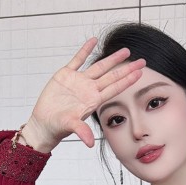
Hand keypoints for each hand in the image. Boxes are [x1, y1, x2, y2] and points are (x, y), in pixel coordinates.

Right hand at [26, 36, 146, 149]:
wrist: (44, 123)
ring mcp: (78, 81)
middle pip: (111, 76)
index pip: (114, 88)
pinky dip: (85, 50)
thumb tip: (89, 144)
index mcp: (93, 100)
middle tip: (141, 61)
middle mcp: (89, 89)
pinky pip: (77, 60)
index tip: (139, 73)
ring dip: (111, 59)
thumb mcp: (70, 127)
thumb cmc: (58, 127)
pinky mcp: (65, 75)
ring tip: (125, 50)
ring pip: (98, 66)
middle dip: (126, 68)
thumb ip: (81, 131)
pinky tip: (93, 40)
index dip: (127, 80)